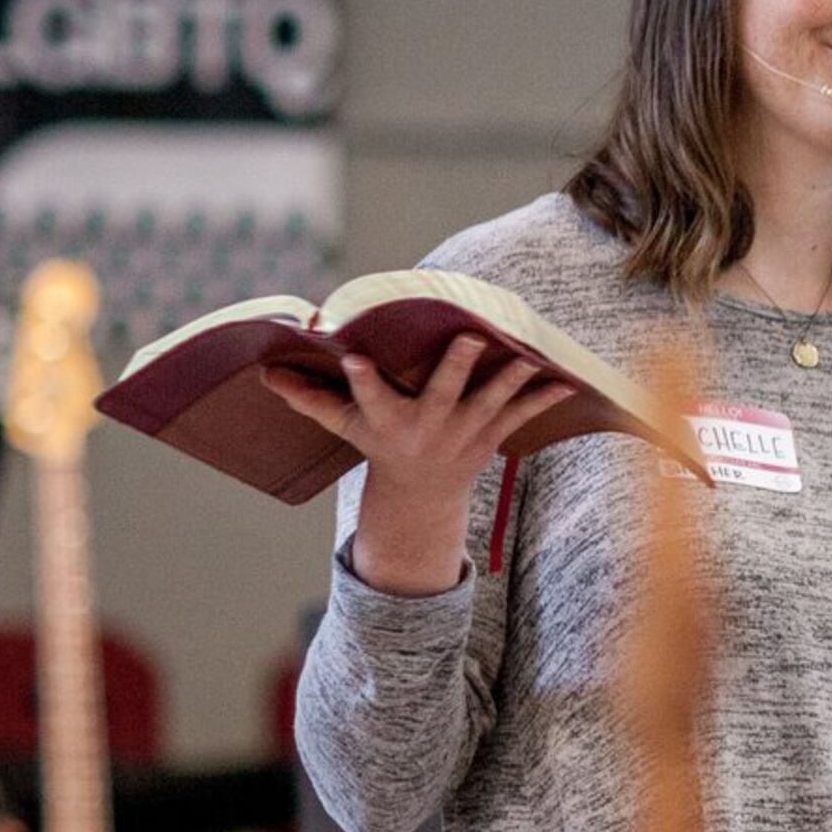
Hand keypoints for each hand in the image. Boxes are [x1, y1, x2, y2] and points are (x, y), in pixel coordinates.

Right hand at [265, 337, 568, 596]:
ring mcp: (462, 432)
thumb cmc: (377, 443)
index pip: (368, 396)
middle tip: (470, 338)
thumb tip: (264, 374)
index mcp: (385, 420)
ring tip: (530, 355)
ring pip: (490, 402)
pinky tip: (567, 380)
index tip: (354, 359)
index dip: (362, 379)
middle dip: (454, 367)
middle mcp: (425, 427)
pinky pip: (520, 415)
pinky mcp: (490, 436)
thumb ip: (308, 398)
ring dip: (510, 379)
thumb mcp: (341, 425)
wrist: (420, 493)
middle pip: (441, 393)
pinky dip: (544, 399)